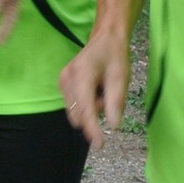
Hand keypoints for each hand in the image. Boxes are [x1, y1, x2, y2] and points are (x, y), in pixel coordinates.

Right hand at [59, 31, 129, 150]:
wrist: (105, 38)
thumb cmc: (115, 56)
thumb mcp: (121, 77)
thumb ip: (116, 102)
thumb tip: (113, 126)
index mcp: (82, 74)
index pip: (85, 108)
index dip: (92, 128)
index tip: (100, 144)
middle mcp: (67, 78)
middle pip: (79, 112)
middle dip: (95, 113)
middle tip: (109, 96)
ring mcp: (62, 81)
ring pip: (76, 110)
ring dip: (91, 108)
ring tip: (103, 90)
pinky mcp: (62, 84)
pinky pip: (74, 104)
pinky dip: (87, 103)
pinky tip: (95, 90)